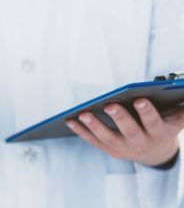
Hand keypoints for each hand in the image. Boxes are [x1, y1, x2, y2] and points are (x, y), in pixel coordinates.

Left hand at [66, 98, 183, 165]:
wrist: (156, 153)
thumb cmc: (164, 125)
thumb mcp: (175, 117)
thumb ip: (178, 106)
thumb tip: (178, 88)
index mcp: (160, 132)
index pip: (154, 122)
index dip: (147, 112)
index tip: (139, 99)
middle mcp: (142, 142)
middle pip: (131, 131)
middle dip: (120, 118)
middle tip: (110, 105)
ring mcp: (125, 148)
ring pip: (109, 138)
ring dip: (95, 126)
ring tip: (83, 114)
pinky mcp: (111, 150)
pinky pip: (94, 141)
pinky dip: (82, 132)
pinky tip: (70, 121)